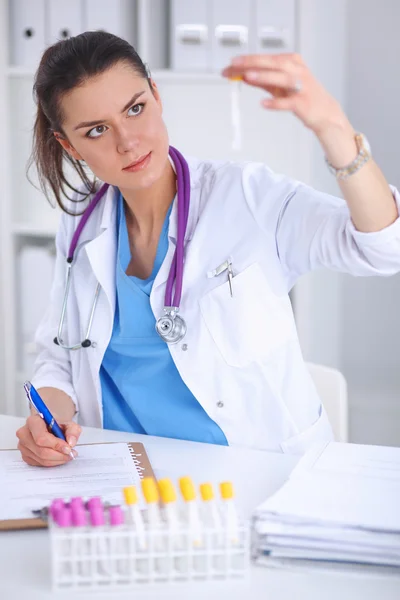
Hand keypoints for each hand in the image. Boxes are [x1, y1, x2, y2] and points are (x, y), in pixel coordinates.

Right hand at [16, 415, 80, 466]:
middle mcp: (24, 433)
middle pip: (41, 451)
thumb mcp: (68, 423)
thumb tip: (71, 443)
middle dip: (59, 455)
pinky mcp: (25, 455)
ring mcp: (23, 446)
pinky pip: (39, 463)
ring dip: (57, 459)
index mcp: (33, 421)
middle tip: (71, 454)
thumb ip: (73, 431)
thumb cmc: (56, 424)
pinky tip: (58, 456)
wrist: (49, 425)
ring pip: (41, 459)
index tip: (68, 448)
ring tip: (67, 455)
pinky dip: (52, 462)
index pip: (41, 437)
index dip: (56, 445)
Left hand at [222, 53, 348, 135]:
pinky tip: (263, 104)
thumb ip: (263, 80)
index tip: (230, 64)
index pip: (266, 58)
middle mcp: (297, 70)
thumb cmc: (302, 96)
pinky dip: (276, 103)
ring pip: (282, 78)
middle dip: (253, 62)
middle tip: (235, 64)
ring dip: (265, 77)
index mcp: (291, 62)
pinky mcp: (303, 103)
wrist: (325, 113)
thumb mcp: (280, 85)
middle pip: (273, 63)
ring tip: (248, 77)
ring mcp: (301, 86)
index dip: (247, 60)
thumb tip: (242, 75)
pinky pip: (288, 102)